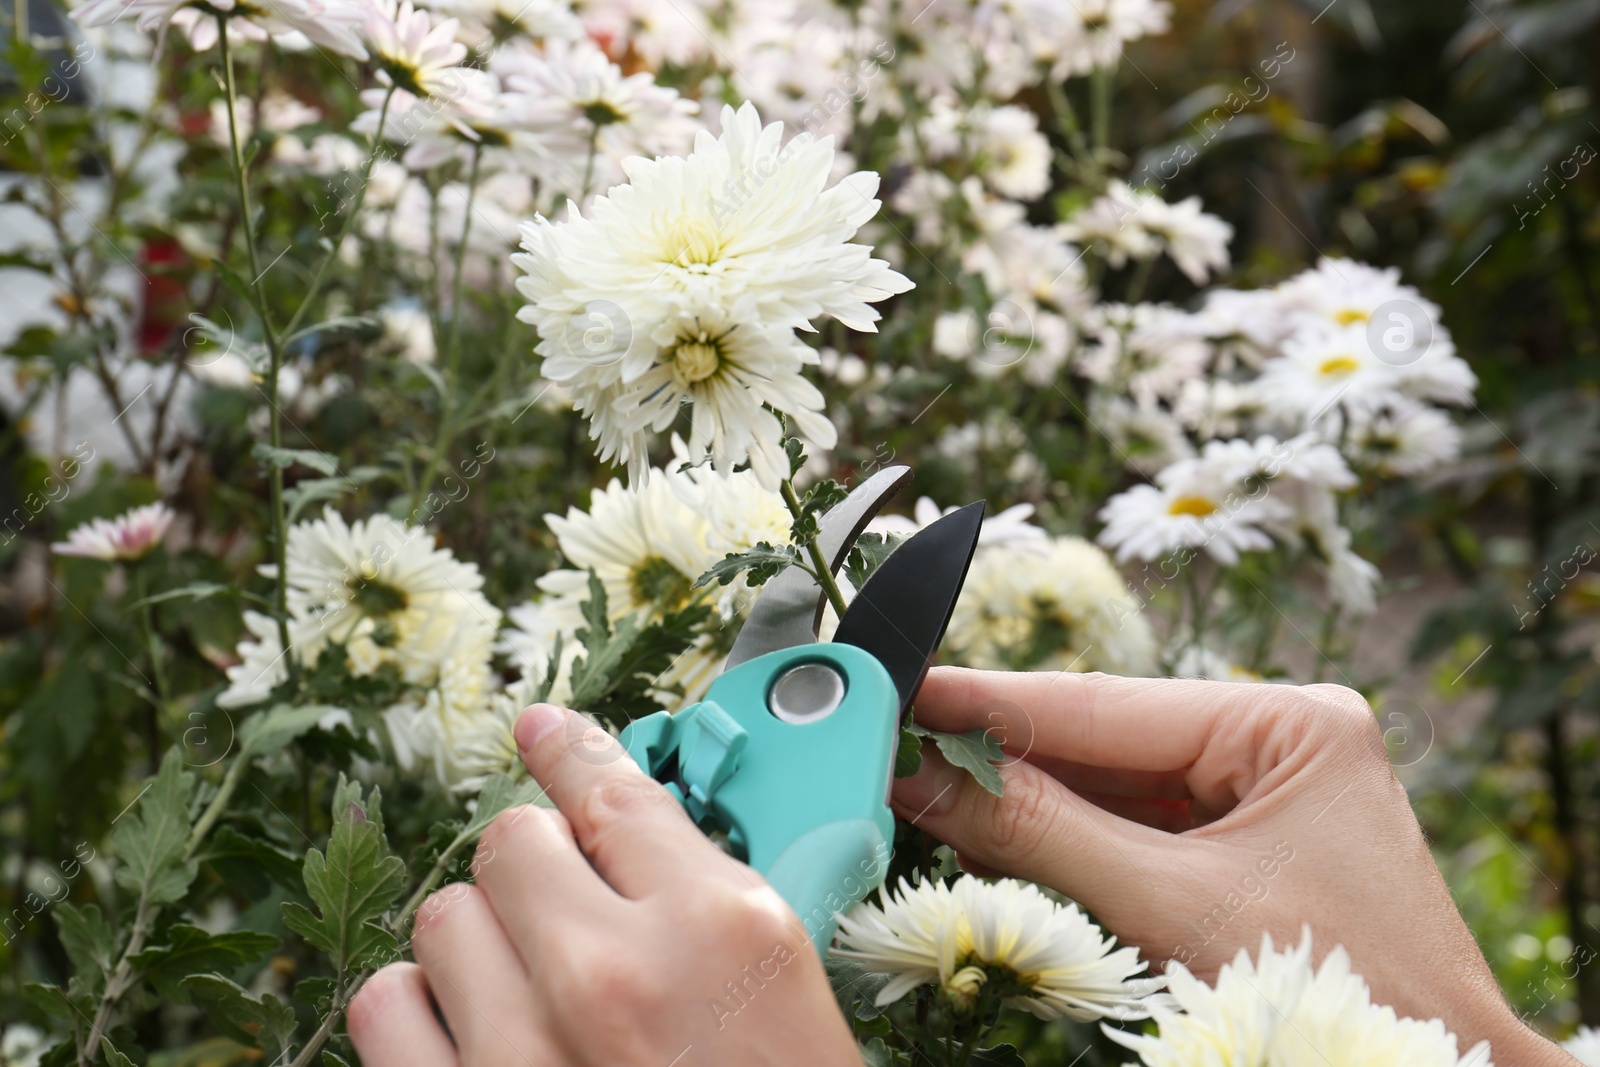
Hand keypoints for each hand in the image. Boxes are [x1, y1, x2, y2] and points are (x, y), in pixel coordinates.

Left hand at [349, 703, 858, 1066]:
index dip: (572, 752)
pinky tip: (468, 1033)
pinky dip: (418, 1012)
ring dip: (480, 941)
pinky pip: (384, 1005)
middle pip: (512, 840)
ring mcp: (525, 1052)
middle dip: (537, 866)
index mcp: (718, 928)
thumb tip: (620, 830)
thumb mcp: (784, 988)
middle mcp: (614, 973)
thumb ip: (704, 897)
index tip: (543, 731)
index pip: (616, 790)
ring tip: (525, 989)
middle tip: (565, 910)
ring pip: (443, 916)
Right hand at [892, 667, 1576, 1064]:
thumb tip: (924, 777)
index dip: (990, 702)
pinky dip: (1063, 838)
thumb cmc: (1336, 997)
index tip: (900, 687)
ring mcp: (1261, 791)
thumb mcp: (1173, 908)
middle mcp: (1277, 739)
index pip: (1103, 704)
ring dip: (1023, 798)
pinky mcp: (1242, 844)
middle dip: (999, 752)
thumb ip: (1040, 833)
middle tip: (893, 741)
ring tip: (924, 788)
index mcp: (1290, 722)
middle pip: (1102, 740)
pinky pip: (1133, 827)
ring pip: (1109, 784)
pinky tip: (994, 834)